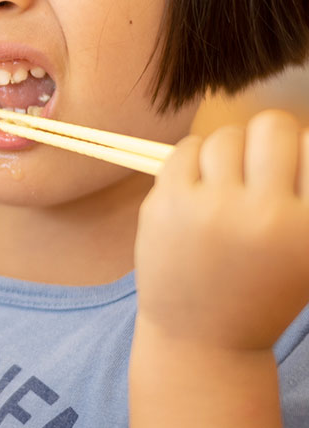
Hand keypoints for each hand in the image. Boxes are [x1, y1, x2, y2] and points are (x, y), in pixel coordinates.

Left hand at [135, 109, 308, 350]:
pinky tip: (199, 186)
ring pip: (225, 136)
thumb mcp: (306, 251)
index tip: (290, 172)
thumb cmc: (263, 287)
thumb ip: (305, 197)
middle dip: (266, 141)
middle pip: (271, 126)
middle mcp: (264, 216)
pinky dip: (194, 159)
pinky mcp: (168, 204)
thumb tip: (298, 136)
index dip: (301, 153)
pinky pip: (186, 148)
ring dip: (228, 152)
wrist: (202, 336)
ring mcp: (211, 208)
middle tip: (258, 168)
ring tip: (226, 184)